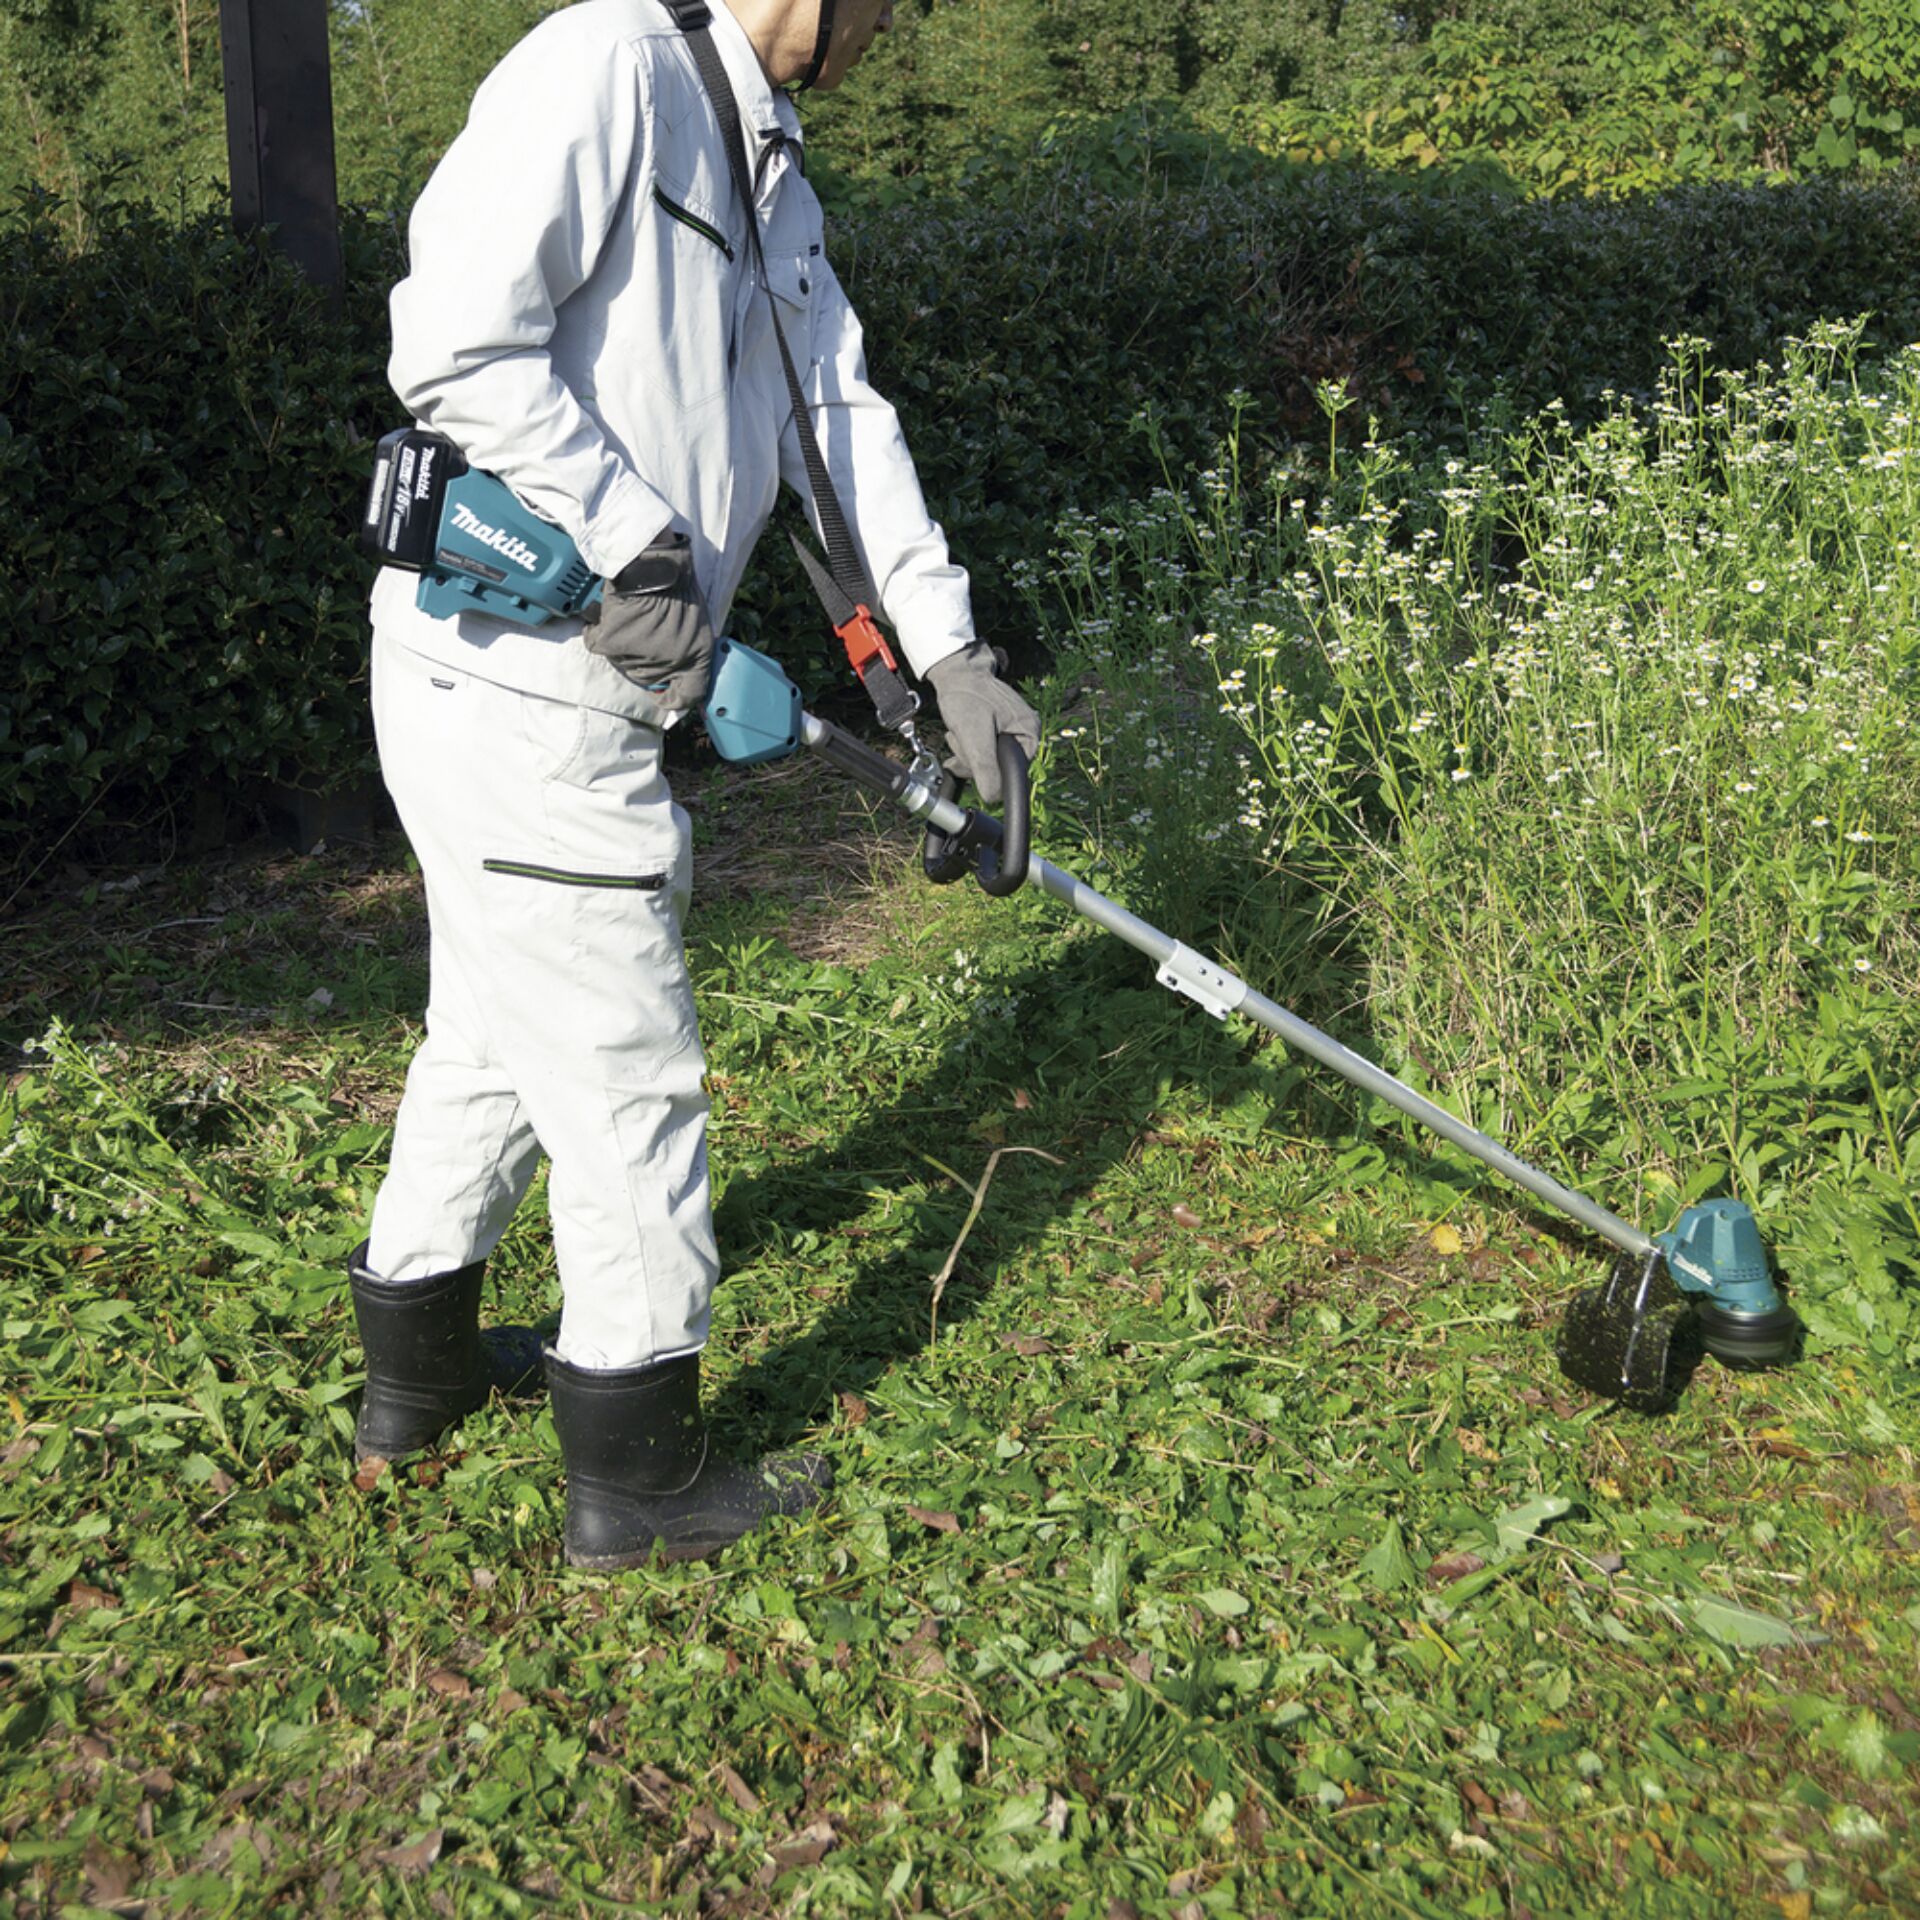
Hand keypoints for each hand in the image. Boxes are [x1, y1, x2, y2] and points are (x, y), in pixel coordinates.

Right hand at [581, 530, 715, 711]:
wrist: (654, 564)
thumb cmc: (680, 588)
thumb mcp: (700, 623)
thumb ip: (693, 652)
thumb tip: (680, 676)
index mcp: (696, 660)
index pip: (688, 696)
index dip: (675, 700)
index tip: (664, 697)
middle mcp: (668, 665)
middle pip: (650, 680)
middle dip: (648, 664)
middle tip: (647, 636)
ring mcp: (638, 657)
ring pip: (624, 663)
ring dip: (625, 647)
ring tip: (633, 619)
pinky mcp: (613, 644)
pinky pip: (597, 643)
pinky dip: (597, 631)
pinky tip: (607, 615)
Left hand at [924, 642, 1039, 805]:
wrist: (953, 672)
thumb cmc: (966, 695)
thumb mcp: (975, 735)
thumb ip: (985, 768)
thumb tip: (993, 796)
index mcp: (1029, 732)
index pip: (1014, 772)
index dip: (991, 771)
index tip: (973, 756)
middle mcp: (1023, 731)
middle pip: (998, 767)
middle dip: (974, 759)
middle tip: (964, 738)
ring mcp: (1009, 729)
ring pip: (986, 760)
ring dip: (967, 752)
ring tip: (960, 731)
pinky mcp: (995, 729)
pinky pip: (981, 750)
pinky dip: (966, 746)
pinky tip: (960, 732)